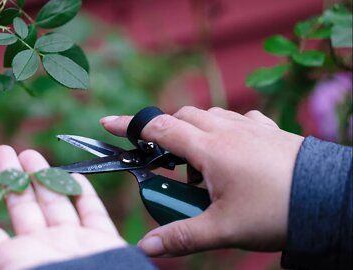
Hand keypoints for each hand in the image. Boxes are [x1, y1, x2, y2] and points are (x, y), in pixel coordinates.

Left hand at [0, 146, 125, 269]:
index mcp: (15, 261)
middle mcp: (42, 249)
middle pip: (22, 207)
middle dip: (11, 177)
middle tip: (3, 151)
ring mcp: (73, 243)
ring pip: (55, 202)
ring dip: (43, 176)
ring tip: (29, 154)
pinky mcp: (102, 241)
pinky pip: (93, 212)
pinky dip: (85, 193)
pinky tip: (76, 175)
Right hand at [100, 107, 303, 255]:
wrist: (330, 199)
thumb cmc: (276, 211)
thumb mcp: (223, 228)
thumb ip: (181, 235)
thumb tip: (146, 247)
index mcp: (210, 149)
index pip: (159, 128)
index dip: (130, 126)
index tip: (108, 123)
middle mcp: (227, 130)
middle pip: (182, 118)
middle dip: (166, 135)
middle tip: (168, 167)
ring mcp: (249, 126)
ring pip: (209, 117)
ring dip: (196, 134)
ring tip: (203, 169)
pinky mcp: (268, 130)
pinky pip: (238, 120)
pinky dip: (224, 131)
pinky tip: (232, 152)